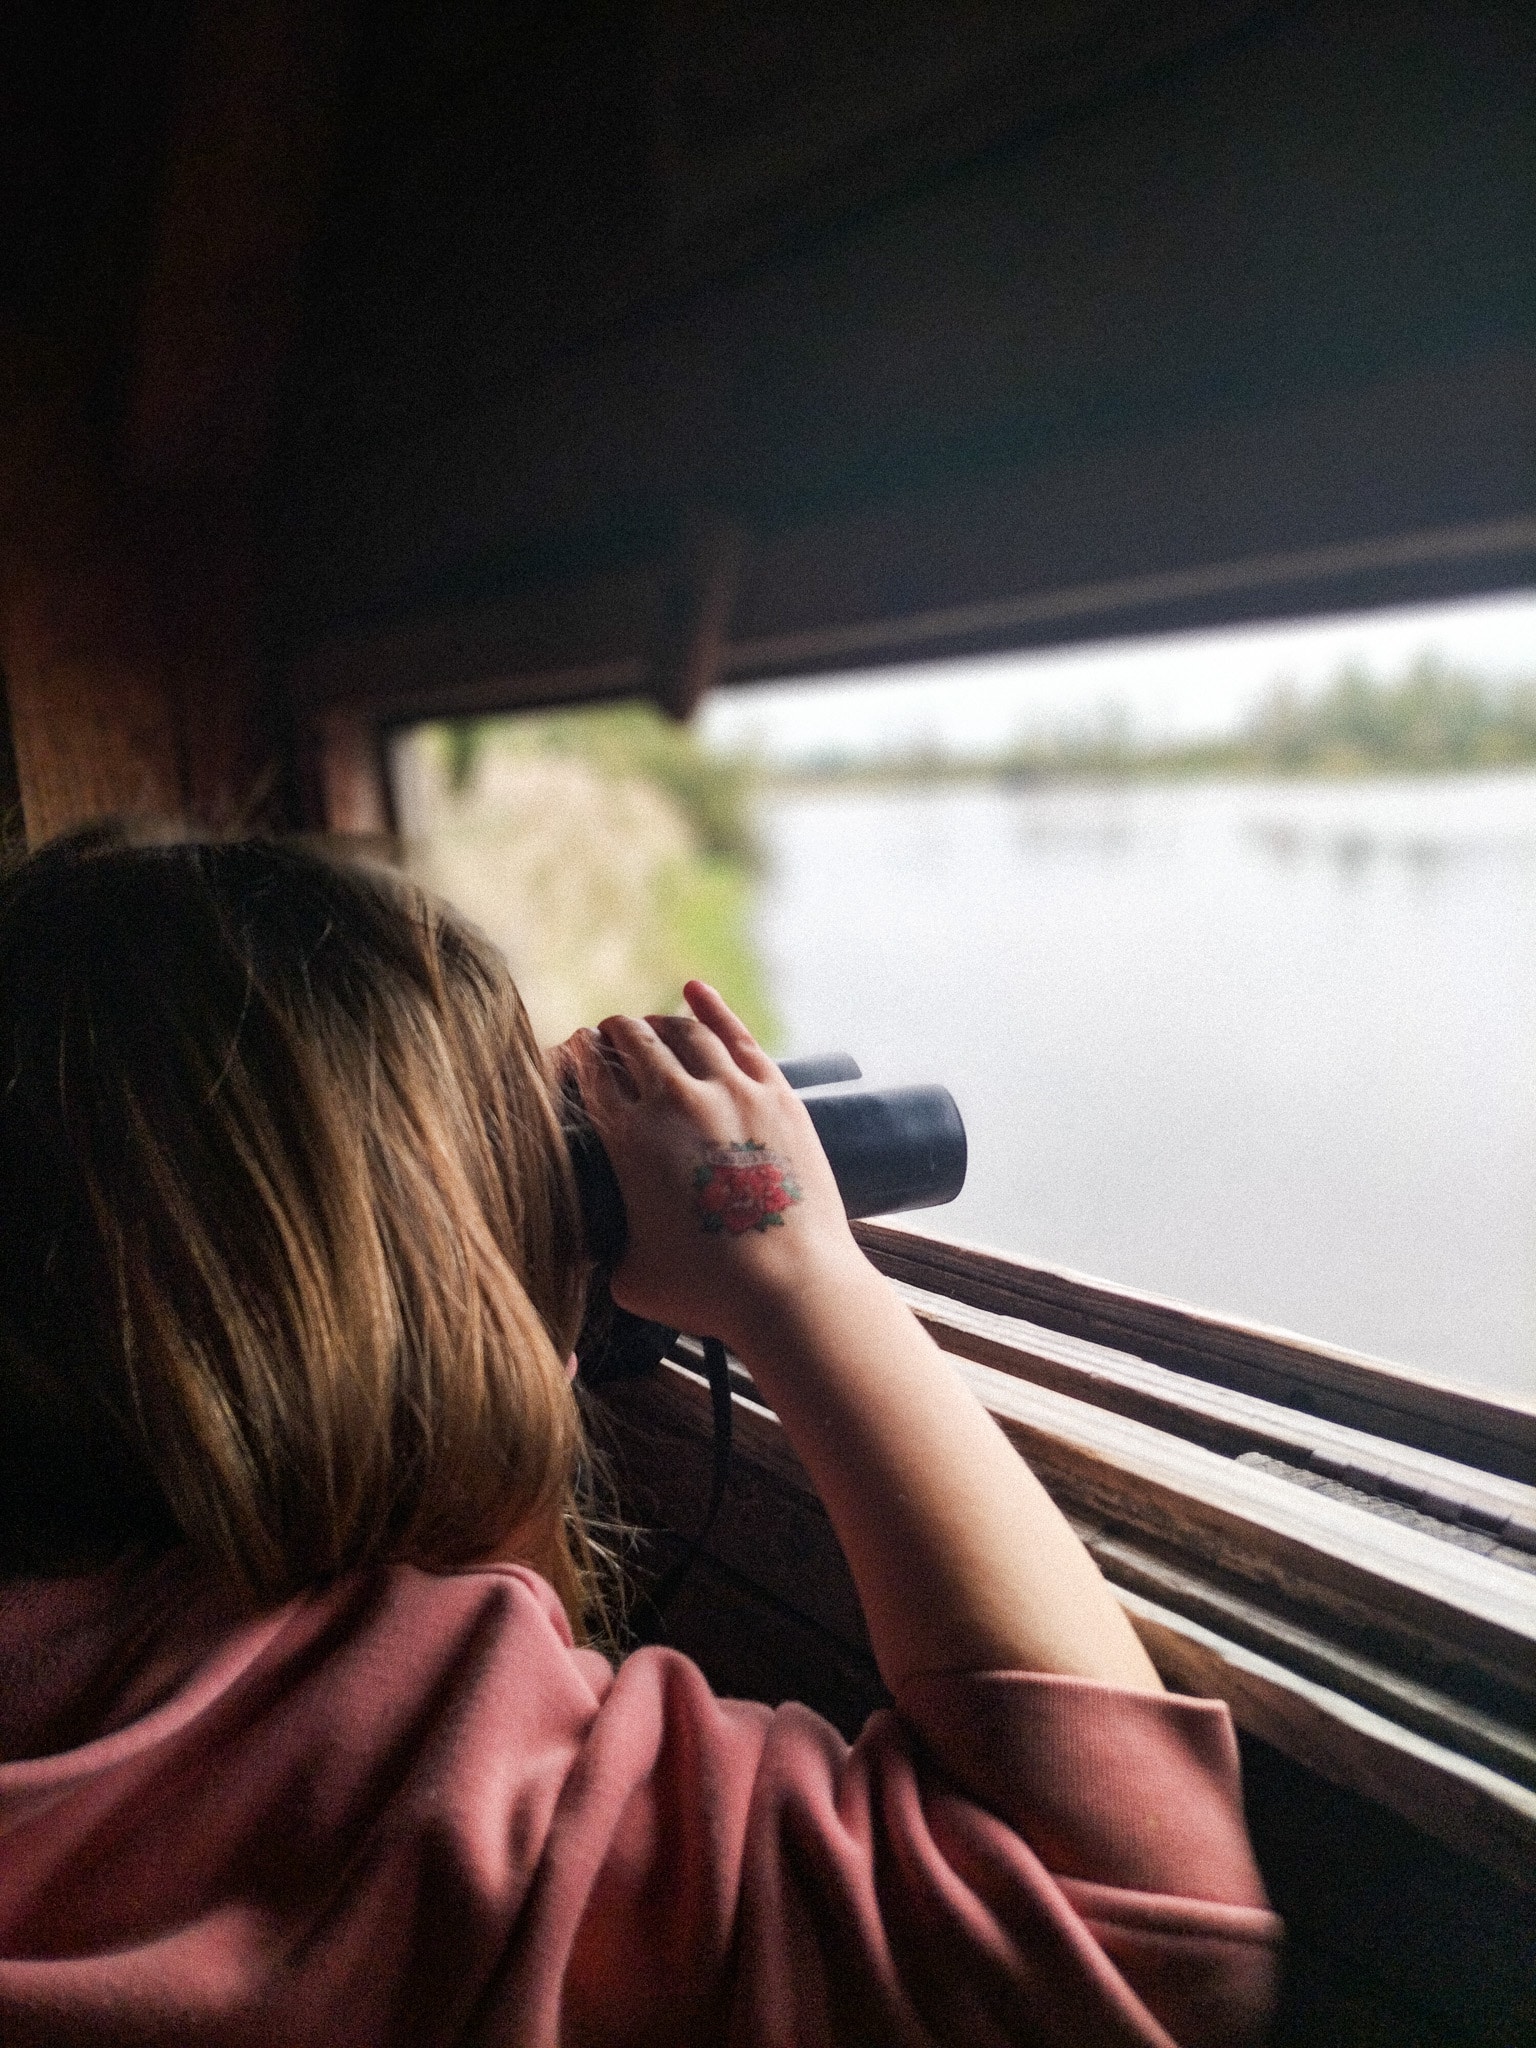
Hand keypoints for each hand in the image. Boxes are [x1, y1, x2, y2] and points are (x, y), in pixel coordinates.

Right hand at [562, 983, 859, 1346]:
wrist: (790, 1288)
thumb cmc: (708, 1294)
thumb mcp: (630, 1278)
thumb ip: (604, 1251)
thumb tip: (590, 1249)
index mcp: (629, 1139)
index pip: (589, 1075)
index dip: (573, 1058)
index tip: (570, 1054)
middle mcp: (676, 1101)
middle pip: (632, 1042)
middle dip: (611, 1034)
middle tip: (605, 1036)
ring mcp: (732, 1092)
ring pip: (684, 1032)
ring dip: (657, 1022)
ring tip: (647, 1025)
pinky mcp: (776, 1094)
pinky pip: (738, 1036)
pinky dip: (711, 1008)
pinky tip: (695, 992)